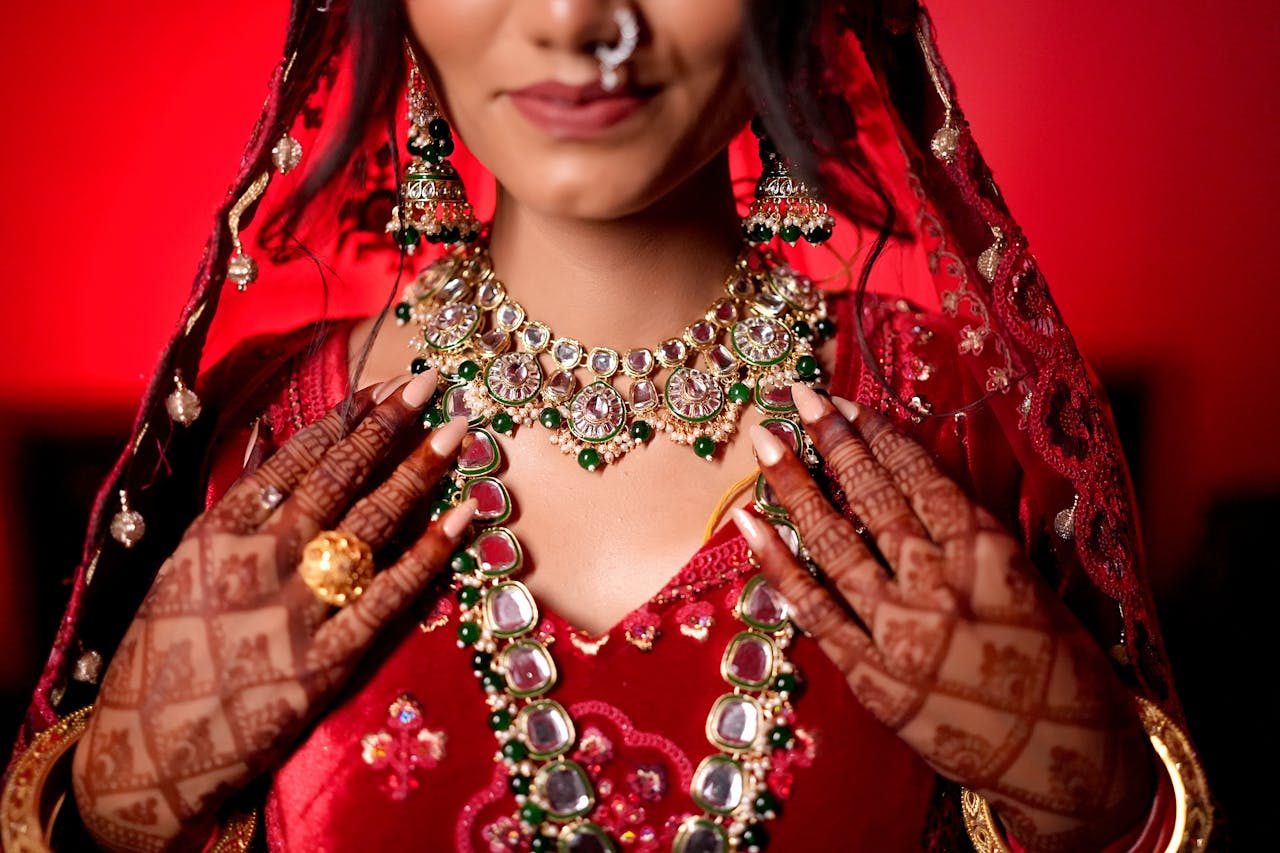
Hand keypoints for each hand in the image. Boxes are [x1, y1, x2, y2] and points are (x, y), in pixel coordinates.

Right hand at [72, 370, 475, 852]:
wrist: (145, 753)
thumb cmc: (165, 651)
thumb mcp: (184, 565)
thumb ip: (236, 508)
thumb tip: (275, 439)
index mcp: (220, 530)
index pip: (296, 458)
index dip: (347, 418)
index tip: (386, 384)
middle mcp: (259, 560)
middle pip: (339, 478)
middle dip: (391, 426)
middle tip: (435, 384)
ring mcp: (294, 610)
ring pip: (370, 525)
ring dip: (418, 473)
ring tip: (460, 431)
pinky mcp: (324, 661)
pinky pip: (389, 595)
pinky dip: (430, 551)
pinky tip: (464, 514)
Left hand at [734, 384, 1153, 851]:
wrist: (1070, 768)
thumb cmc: (1065, 673)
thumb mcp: (1034, 588)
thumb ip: (976, 539)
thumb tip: (921, 485)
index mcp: (990, 557)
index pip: (923, 479)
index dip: (879, 436)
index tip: (847, 402)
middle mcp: (940, 588)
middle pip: (875, 500)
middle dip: (833, 444)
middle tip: (798, 397)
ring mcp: (900, 635)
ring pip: (835, 544)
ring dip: (795, 488)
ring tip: (766, 443)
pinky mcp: (872, 679)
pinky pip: (814, 612)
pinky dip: (778, 566)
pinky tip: (749, 524)